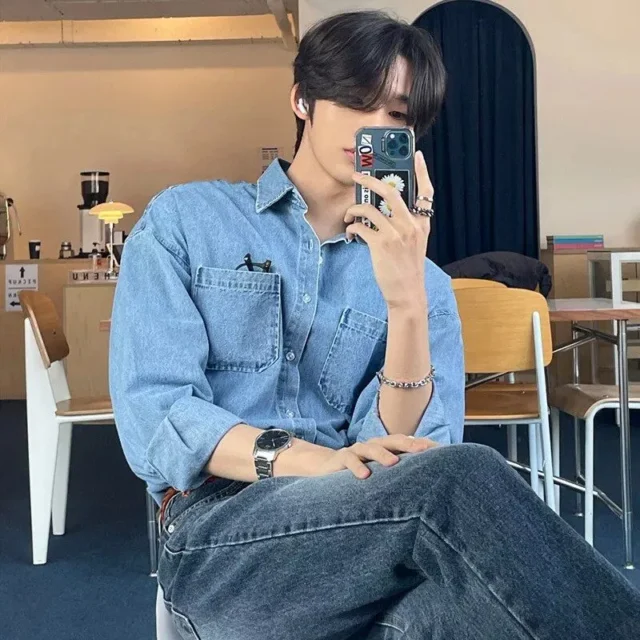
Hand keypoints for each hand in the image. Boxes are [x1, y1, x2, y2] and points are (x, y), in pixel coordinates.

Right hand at [312, 434, 438, 479]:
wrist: (327, 467)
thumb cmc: (361, 470)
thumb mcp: (381, 471)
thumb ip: (400, 472)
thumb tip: (430, 481)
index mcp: (387, 447)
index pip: (407, 443)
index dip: (423, 445)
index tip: (441, 451)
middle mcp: (374, 445)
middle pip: (393, 440)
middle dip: (409, 444)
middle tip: (424, 449)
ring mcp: (357, 450)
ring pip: (371, 448)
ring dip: (383, 454)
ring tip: (393, 463)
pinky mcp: (341, 458)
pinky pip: (350, 460)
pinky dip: (357, 466)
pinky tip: (364, 475)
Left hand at [345, 150, 433, 309]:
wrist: (407, 294)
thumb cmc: (407, 270)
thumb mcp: (416, 245)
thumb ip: (407, 226)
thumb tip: (384, 211)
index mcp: (422, 224)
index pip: (426, 193)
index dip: (422, 172)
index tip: (416, 156)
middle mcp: (411, 226)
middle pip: (391, 192)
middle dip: (371, 180)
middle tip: (358, 176)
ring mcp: (396, 234)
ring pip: (370, 208)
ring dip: (354, 209)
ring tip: (349, 216)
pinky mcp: (381, 244)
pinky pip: (361, 226)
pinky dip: (352, 227)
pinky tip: (350, 233)